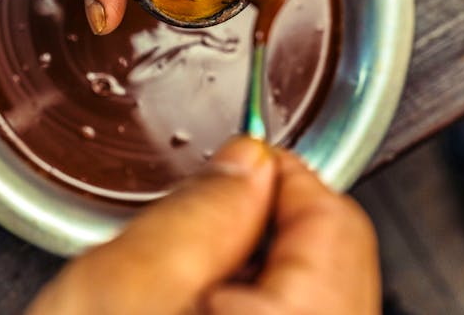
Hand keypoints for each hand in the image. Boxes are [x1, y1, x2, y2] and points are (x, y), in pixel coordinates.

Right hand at [25, 137, 379, 314]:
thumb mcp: (128, 283)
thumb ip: (202, 209)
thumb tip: (248, 163)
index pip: (334, 216)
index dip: (275, 175)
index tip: (229, 167)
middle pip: (330, 261)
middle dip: (256, 231)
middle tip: (187, 243)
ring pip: (306, 301)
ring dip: (245, 277)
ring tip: (177, 299)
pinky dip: (241, 313)